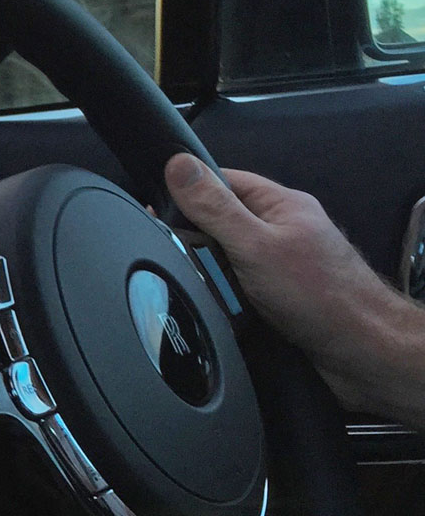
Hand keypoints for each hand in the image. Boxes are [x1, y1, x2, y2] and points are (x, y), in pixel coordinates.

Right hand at [164, 153, 422, 413]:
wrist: (359, 350)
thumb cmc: (320, 295)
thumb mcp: (254, 244)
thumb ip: (214, 207)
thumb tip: (178, 165)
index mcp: (280, 204)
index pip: (221, 181)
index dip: (187, 193)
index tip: (156, 211)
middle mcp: (280, 230)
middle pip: (218, 224)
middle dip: (198, 246)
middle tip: (192, 263)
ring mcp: (278, 264)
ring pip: (223, 261)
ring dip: (212, 278)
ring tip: (216, 292)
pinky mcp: (275, 295)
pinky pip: (233, 289)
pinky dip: (224, 299)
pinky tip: (223, 308)